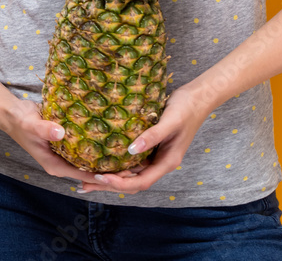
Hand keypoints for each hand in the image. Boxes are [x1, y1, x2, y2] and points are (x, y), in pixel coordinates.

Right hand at [3, 99, 142, 184]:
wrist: (15, 114)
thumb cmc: (23, 123)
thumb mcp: (33, 126)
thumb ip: (46, 129)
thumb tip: (62, 132)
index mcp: (56, 165)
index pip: (83, 175)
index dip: (101, 177)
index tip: (121, 175)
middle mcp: (63, 162)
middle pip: (89, 171)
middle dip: (110, 170)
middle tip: (134, 166)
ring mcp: (66, 152)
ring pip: (90, 159)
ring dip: (107, 158)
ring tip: (129, 154)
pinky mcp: (68, 141)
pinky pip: (86, 146)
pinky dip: (99, 145)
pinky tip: (114, 138)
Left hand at [73, 85, 207, 194]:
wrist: (198, 97)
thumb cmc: (186, 108)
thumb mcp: (170, 121)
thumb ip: (152, 136)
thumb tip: (130, 150)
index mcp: (167, 163)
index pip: (141, 181)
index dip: (120, 183)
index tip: (100, 178)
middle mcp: (159, 163)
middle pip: (131, 181)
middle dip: (107, 185)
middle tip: (82, 185)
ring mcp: (155, 155)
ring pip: (130, 172)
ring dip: (109, 176)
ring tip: (85, 176)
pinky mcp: (150, 146)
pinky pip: (131, 159)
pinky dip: (116, 162)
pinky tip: (101, 158)